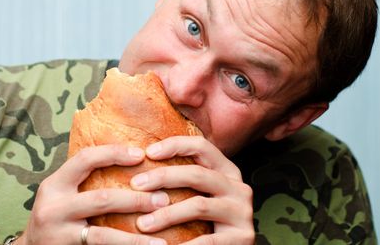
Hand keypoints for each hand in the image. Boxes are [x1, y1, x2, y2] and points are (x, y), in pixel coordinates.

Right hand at [18, 145, 168, 244]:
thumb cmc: (54, 216)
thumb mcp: (61, 192)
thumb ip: (84, 179)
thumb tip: (130, 157)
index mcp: (54, 185)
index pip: (85, 159)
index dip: (114, 153)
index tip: (141, 155)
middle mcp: (54, 209)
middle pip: (102, 199)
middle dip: (136, 200)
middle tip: (163, 200)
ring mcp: (59, 235)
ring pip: (103, 236)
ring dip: (135, 239)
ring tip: (160, 242)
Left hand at [130, 136, 254, 244]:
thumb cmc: (206, 222)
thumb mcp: (199, 194)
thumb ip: (182, 180)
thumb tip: (140, 161)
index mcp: (227, 171)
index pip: (202, 147)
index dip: (175, 145)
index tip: (148, 153)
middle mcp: (238, 187)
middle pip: (197, 174)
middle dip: (163, 177)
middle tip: (136, 185)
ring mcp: (242, 213)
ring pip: (198, 205)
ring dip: (166, 214)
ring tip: (142, 224)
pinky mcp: (243, 238)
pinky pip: (207, 241)